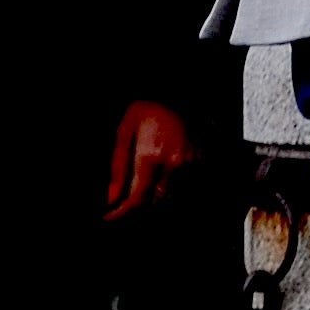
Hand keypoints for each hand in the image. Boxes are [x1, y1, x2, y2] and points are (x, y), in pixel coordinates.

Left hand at [103, 100, 188, 221]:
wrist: (177, 93)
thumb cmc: (147, 109)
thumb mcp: (124, 132)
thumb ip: (118, 167)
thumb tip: (111, 197)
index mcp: (150, 155)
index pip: (136, 197)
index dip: (122, 211)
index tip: (109, 215)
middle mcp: (172, 163)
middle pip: (153, 200)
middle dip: (136, 204)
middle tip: (121, 200)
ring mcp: (189, 163)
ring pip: (168, 196)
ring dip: (152, 197)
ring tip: (139, 185)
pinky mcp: (200, 161)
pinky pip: (182, 186)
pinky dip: (167, 188)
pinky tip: (157, 176)